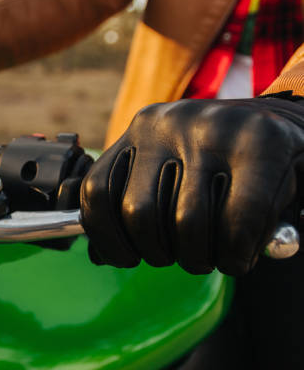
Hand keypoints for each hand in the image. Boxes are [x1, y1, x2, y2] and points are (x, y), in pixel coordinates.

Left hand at [81, 97, 303, 275]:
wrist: (291, 123)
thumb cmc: (222, 162)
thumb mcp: (172, 168)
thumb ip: (134, 200)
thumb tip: (98, 255)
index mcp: (141, 129)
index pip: (98, 191)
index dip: (106, 237)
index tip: (127, 257)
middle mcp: (169, 123)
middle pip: (139, 212)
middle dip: (158, 253)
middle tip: (181, 257)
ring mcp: (214, 130)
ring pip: (187, 222)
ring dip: (198, 258)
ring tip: (212, 257)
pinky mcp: (261, 144)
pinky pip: (238, 220)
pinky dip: (235, 254)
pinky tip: (238, 257)